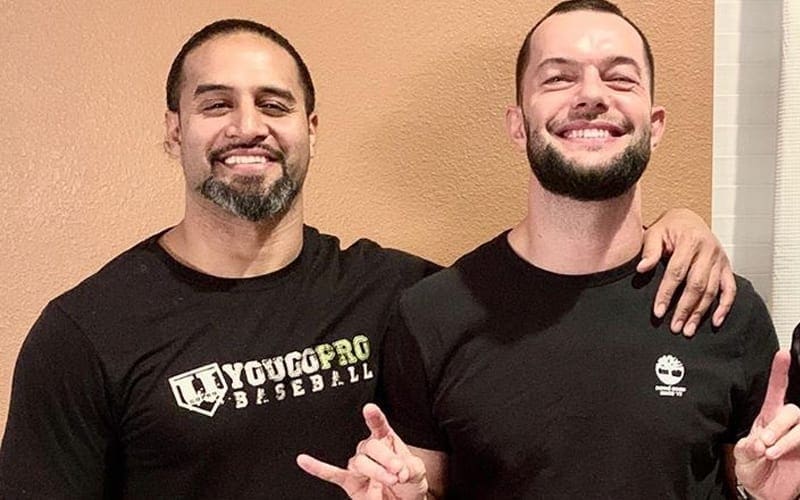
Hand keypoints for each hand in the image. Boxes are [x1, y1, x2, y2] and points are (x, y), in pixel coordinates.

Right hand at [297, 403, 427, 499]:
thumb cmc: (409, 483)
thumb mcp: (417, 472)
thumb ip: (409, 468)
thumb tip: (398, 471)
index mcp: (387, 440)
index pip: (379, 426)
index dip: (374, 417)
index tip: (369, 409)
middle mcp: (370, 449)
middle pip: (370, 446)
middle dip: (386, 459)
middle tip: (398, 472)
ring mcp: (359, 465)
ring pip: (359, 463)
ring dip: (375, 472)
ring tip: (390, 481)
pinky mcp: (350, 482)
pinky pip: (331, 474)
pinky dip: (317, 468)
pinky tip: (304, 461)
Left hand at [638, 208, 734, 336]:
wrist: (688, 219)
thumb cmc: (669, 228)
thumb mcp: (655, 233)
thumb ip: (650, 251)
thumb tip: (641, 268)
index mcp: (690, 241)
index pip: (676, 273)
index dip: (667, 293)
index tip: (658, 311)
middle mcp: (709, 250)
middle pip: (696, 285)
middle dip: (685, 308)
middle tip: (674, 327)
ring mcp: (720, 260)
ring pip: (712, 290)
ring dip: (700, 312)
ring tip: (687, 330)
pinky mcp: (726, 267)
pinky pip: (730, 289)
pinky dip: (725, 306)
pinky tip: (715, 322)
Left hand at [734, 350, 799, 499]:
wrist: (763, 490)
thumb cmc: (751, 467)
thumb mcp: (742, 457)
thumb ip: (748, 449)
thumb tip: (758, 444)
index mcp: (767, 417)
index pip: (776, 391)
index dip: (780, 372)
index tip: (782, 354)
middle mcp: (785, 424)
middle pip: (791, 411)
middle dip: (778, 425)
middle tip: (764, 442)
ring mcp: (798, 437)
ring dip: (786, 439)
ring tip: (769, 452)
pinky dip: (796, 447)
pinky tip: (788, 457)